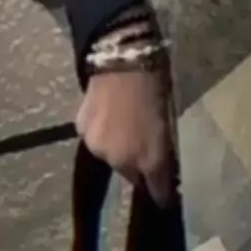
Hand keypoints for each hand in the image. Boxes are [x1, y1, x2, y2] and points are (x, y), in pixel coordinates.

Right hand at [75, 67, 175, 206]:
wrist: (123, 57)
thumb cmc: (157, 84)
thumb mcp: (169, 119)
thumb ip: (164, 147)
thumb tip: (164, 163)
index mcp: (150, 159)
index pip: (158, 192)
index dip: (163, 192)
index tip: (166, 192)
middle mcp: (121, 161)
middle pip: (131, 175)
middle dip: (138, 167)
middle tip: (144, 148)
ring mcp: (98, 147)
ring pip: (110, 157)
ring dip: (118, 149)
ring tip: (125, 128)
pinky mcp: (81, 130)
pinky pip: (95, 139)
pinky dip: (102, 133)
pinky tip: (109, 115)